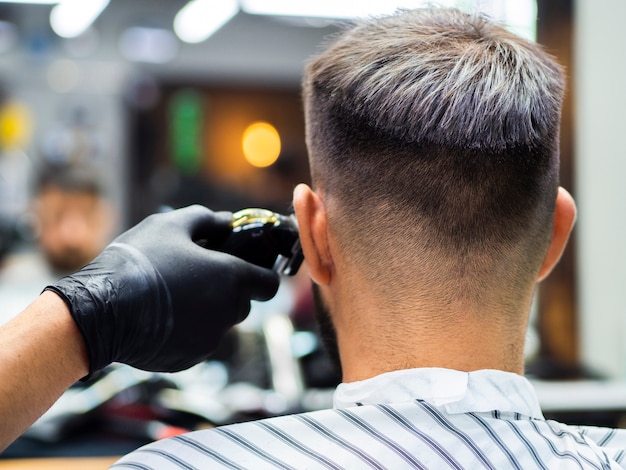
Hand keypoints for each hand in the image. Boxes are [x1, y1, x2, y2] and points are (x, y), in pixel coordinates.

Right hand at [45, 205, 279, 376]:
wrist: (101, 310)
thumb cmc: (139, 261)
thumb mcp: (171, 224)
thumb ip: (207, 220)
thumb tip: (227, 221)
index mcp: (233, 278)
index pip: (269, 284)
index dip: (262, 274)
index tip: (249, 269)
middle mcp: (228, 313)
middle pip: (243, 304)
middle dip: (228, 292)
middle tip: (198, 277)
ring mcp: (210, 341)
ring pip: (219, 325)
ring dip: (206, 313)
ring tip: (173, 298)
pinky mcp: (189, 360)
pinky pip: (197, 343)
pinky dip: (186, 333)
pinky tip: (160, 319)